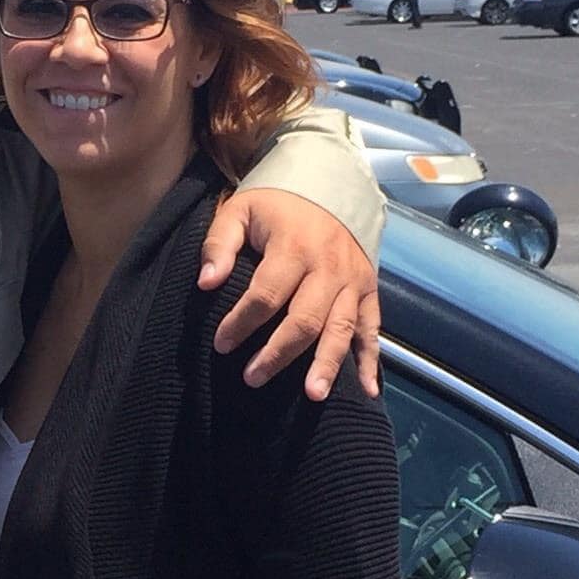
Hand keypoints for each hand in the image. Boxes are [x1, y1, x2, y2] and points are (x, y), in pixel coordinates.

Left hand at [199, 189, 380, 400]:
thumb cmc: (276, 204)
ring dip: (327, 364)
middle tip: (252, 378)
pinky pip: (373, 328)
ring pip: (342, 328)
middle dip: (278, 353)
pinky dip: (371, 360)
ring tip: (313, 396)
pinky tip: (367, 391)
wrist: (330, 182)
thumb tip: (205, 282)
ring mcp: (353, 281)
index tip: (221, 345)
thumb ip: (219, 244)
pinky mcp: (369, 289)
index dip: (241, 322)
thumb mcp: (240, 210)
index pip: (266, 295)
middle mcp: (329, 267)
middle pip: (305, 319)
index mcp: (295, 247)